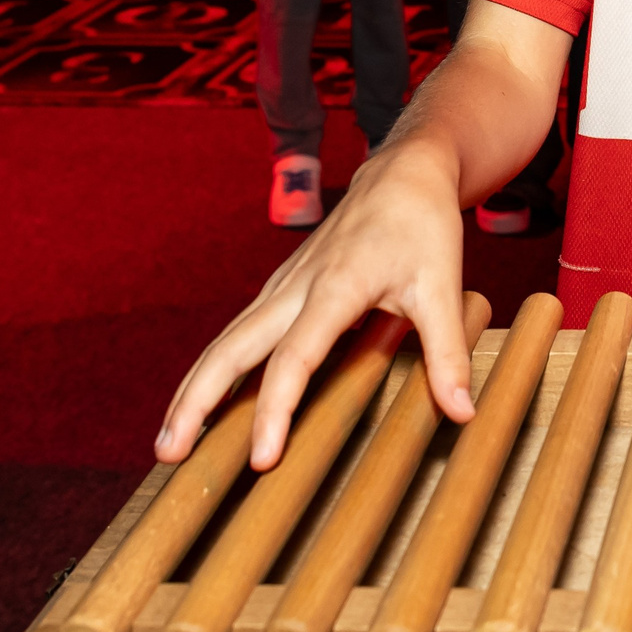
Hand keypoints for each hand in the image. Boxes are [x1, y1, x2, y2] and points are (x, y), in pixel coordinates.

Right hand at [156, 145, 473, 470]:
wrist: (402, 173)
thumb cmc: (422, 225)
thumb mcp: (444, 286)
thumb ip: (448, 353)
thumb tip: (463, 413)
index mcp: (335, 287)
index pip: (295, 358)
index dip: (275, 409)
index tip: (261, 458)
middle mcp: (296, 287)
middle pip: (231, 349)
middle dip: (197, 402)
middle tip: (169, 455)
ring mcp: (282, 286)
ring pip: (224, 341)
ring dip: (193, 389)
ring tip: (168, 443)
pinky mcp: (279, 288)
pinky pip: (236, 333)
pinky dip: (212, 369)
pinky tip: (201, 403)